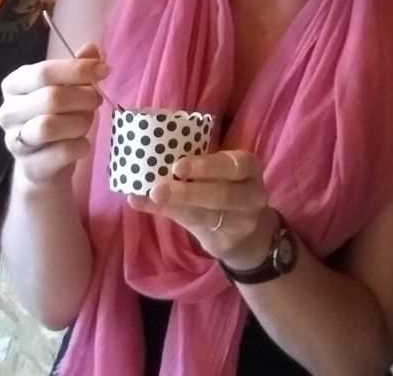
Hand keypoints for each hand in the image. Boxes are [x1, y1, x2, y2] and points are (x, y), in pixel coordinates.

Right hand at [0, 45, 109, 186]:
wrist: (45, 164)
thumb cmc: (57, 118)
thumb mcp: (67, 89)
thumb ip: (77, 68)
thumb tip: (92, 49)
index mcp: (14, 85)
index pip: (43, 72)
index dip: (77, 69)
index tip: (103, 70)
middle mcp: (8, 112)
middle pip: (50, 98)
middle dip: (83, 97)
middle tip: (96, 100)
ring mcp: (14, 141)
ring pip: (49, 126)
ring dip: (79, 122)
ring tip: (86, 123)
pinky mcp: (29, 166)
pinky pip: (61, 152)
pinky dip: (80, 146)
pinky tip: (82, 144)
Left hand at [125, 148, 274, 265]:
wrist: (246, 232)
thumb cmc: (226, 187)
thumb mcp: (221, 172)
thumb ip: (196, 165)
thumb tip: (151, 152)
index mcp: (248, 168)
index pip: (234, 165)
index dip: (207, 166)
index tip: (178, 167)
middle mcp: (251, 194)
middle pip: (224, 194)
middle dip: (190, 192)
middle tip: (159, 190)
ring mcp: (241, 221)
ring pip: (208, 215)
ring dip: (177, 206)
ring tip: (152, 197)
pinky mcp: (226, 241)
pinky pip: (195, 227)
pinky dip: (167, 214)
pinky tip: (141, 204)